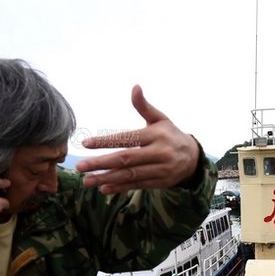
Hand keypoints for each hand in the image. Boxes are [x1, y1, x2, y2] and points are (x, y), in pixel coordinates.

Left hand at [76, 85, 199, 193]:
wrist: (194, 159)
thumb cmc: (171, 135)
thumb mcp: (161, 119)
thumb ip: (144, 106)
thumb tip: (135, 87)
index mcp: (156, 135)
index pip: (127, 138)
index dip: (105, 141)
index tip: (85, 144)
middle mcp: (159, 153)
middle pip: (125, 159)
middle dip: (101, 163)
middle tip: (80, 166)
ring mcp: (160, 170)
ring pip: (130, 175)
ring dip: (106, 179)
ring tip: (86, 181)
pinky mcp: (160, 183)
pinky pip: (137, 185)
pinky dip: (120, 187)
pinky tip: (104, 188)